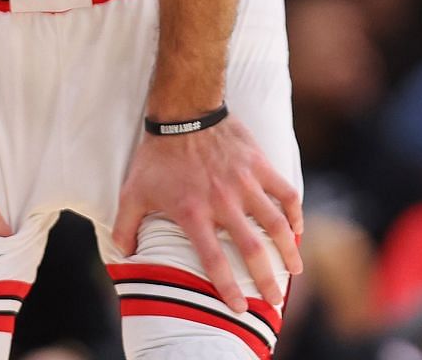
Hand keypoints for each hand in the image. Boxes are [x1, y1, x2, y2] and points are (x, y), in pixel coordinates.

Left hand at [110, 119, 303, 311]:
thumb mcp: (132, 192)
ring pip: (276, 224)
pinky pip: (286, 192)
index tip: (240, 309)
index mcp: (193, 212)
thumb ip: (125, 225)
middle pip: (252, 249)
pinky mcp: (259, 165)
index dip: (228, 288)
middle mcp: (222, 202)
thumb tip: (123, 255)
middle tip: (275, 300)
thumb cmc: (157, 155)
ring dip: (288, 250)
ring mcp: (245, 183)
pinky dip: (295, 213)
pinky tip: (297, 229)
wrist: (183, 111)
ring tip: (295, 271)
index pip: (214, 260)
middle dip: (266, 280)